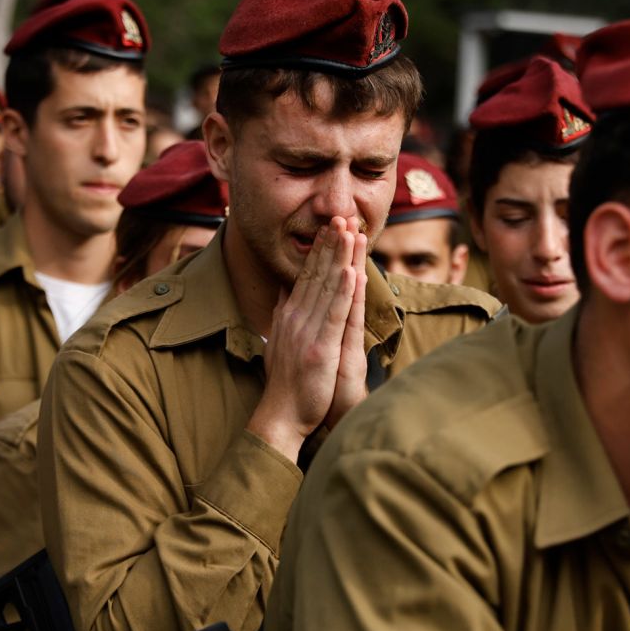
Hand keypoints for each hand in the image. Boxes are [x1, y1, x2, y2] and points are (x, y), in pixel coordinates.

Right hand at [247, 217, 362, 459]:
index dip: (319, 250)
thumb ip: (282, 311)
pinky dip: (343, 293)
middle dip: (331, 244)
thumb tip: (283, 287)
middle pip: (317, 275)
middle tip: (341, 215)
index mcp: (290, 315)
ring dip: (339, 258)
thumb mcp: (279, 339)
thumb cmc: (284, 383)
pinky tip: (351, 272)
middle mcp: (296, 318)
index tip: (330, 226)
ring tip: (349, 231)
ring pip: (327, 288)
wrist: (280, 416)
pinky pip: (334, 315)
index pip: (306, 275)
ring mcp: (308, 332)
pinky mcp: (320, 348)